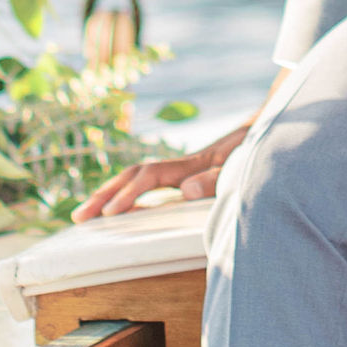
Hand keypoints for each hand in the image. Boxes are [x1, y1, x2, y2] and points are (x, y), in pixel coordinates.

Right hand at [74, 118, 250, 218]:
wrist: (268, 129)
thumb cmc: (256, 150)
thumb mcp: (242, 164)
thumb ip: (216, 178)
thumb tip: (185, 190)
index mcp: (191, 164)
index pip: (149, 177)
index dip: (128, 194)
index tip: (109, 213)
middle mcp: (181, 166)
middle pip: (133, 176)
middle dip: (104, 195)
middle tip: (77, 217)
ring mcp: (182, 170)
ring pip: (137, 179)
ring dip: (111, 194)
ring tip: (85, 215)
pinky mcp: (187, 177)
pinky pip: (150, 186)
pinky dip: (130, 196)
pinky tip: (121, 211)